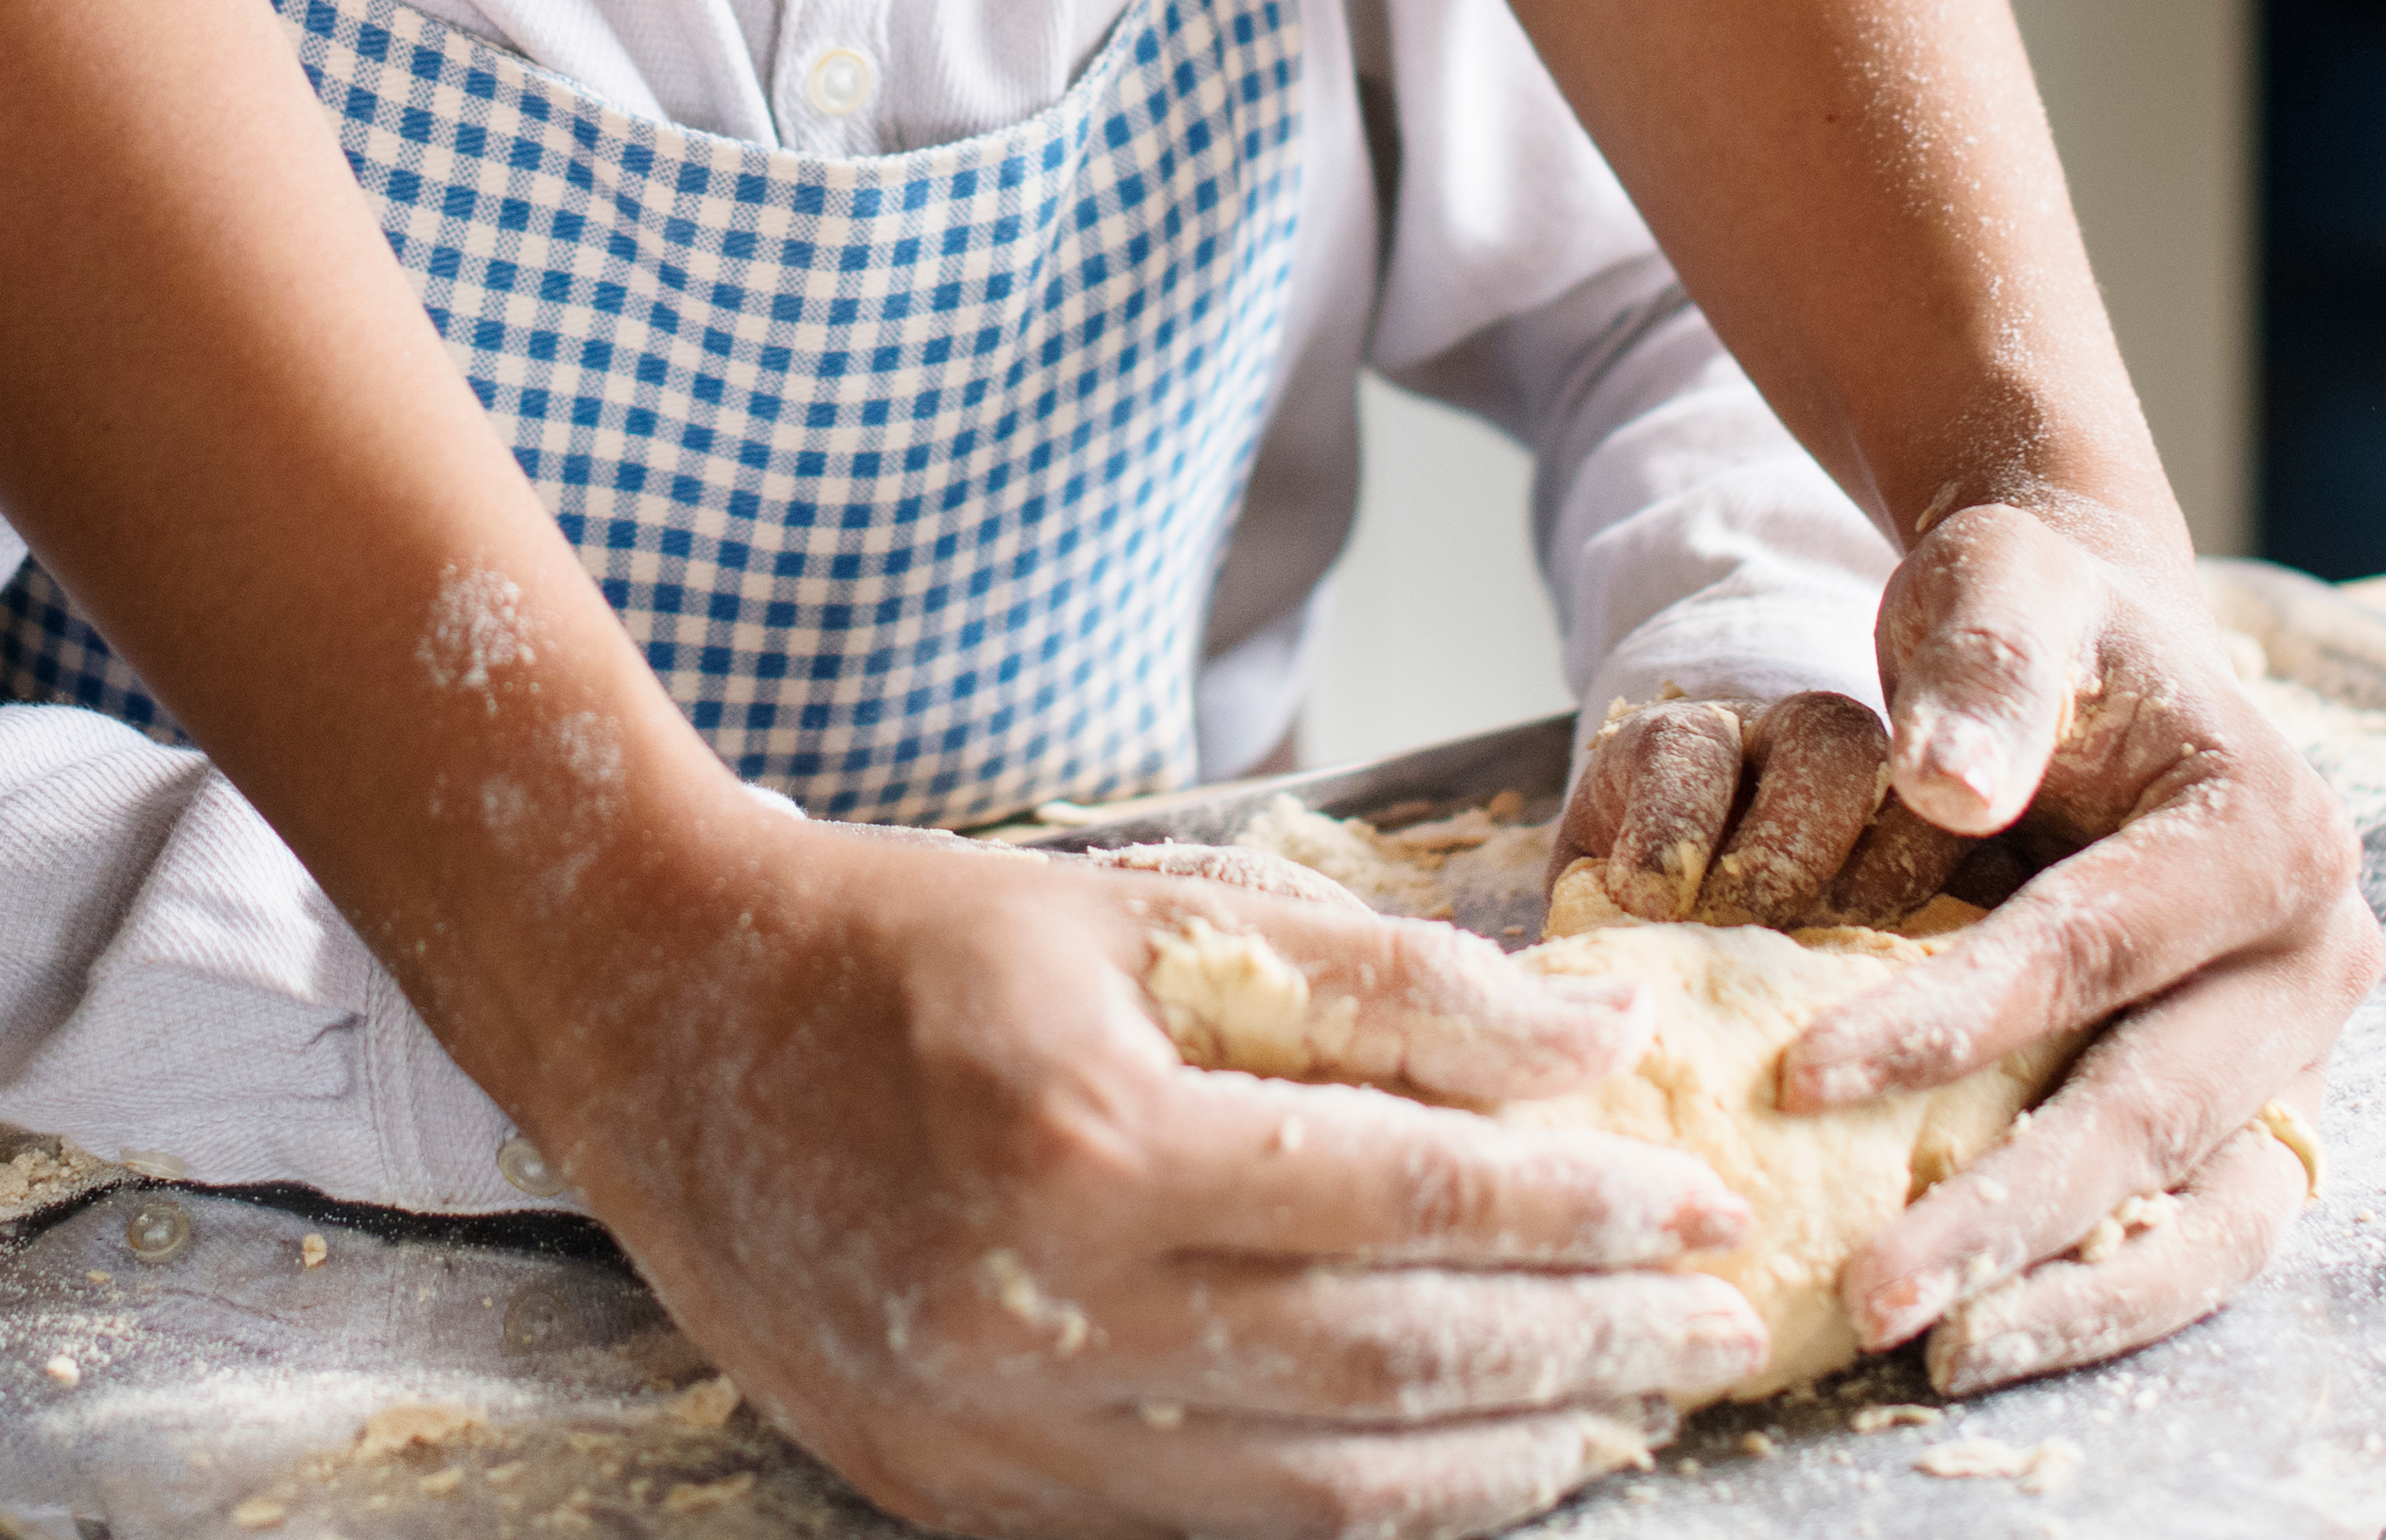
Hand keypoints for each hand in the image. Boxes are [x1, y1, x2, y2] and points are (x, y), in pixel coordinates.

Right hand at [493, 814, 1771, 1539]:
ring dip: (1512, 1456)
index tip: (1704, 1194)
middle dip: (1590, 1343)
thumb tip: (1592, 1041)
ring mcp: (998, 1431)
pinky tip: (1474, 1461)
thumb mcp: (1145, 907)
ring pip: (1323, 1491)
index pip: (1407, 1192)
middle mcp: (1043, 1306)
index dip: (1582, 1203)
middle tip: (1727, 1321)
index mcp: (1088, 1132)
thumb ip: (1379, 979)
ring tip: (1638, 1409)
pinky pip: (1218, 1531)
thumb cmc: (912, 941)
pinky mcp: (964, 1501)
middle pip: (1390, 1360)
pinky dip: (1372, 1506)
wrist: (659, 1021)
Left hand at [1558, 505, 2375, 1393]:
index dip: (1951, 1021)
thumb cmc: (2036, 620)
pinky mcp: (2258, 1109)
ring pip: (2206, 1209)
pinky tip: (1988, 1334)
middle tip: (1870, 1291)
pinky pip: (2200, 1231)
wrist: (2094, 649)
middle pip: (2157, 1105)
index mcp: (2270, 832)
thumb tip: (1950, 787)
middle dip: (2010, 1208)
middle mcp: (2316, 955)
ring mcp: (2297, 1048)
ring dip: (2071, 1289)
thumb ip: (1986, 671)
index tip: (1800, 1078)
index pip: (2094, 951)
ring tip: (1934, 1349)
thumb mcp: (2006, 588)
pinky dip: (2106, 1290)